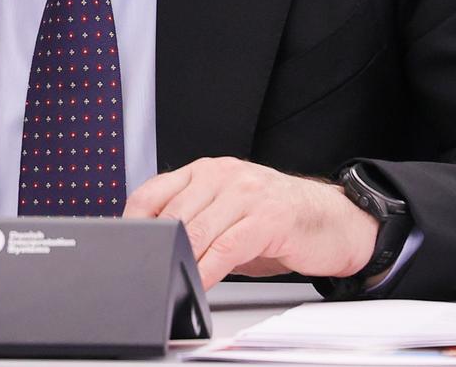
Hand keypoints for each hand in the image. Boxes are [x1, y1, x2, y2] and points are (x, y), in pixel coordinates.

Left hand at [124, 157, 377, 288]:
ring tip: (171, 282)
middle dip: (158, 248)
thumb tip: (155, 249)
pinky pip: (227, 248)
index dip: (133, 221)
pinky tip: (200, 283)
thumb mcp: (227, 213)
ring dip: (181, 262)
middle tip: (146, 273)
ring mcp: (246, 193)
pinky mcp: (268, 218)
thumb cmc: (275, 221)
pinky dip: (208, 270)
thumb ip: (194, 221)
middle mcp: (223, 175)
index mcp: (205, 171)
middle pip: (173, 214)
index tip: (124, 247)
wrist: (332, 221)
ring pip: (197, 231)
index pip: (153, 190)